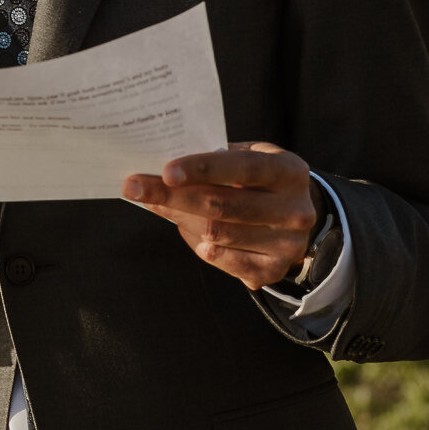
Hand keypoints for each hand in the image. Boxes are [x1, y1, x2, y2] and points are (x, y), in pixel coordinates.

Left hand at [122, 143, 317, 288]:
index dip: (203, 169)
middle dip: (172, 196)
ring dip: (178, 219)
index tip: (165, 171)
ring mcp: (287, 244)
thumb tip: (162, 168)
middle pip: (222, 205)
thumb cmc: (257, 180)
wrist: (292, 217)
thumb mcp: (247, 159)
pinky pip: (223, 260)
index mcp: (289, 172)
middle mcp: (295, 210)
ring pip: (217, 234)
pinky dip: (200, 245)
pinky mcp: (273, 270)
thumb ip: (214, 160)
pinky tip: (189, 232)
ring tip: (155, 204)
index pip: (243, 168)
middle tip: (133, 187)